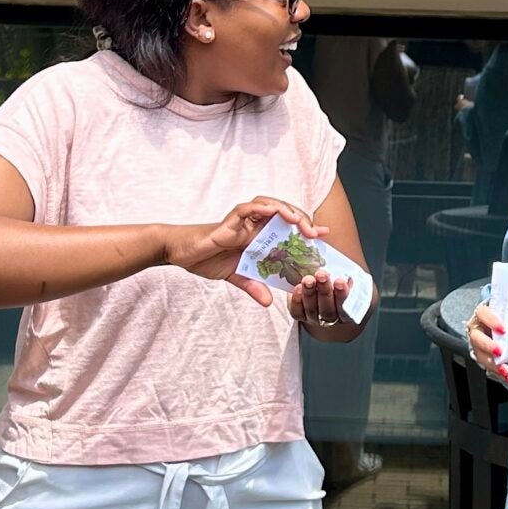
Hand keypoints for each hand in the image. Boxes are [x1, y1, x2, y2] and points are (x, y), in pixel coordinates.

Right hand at [163, 199, 323, 306]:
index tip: (325, 237)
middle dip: (303, 221)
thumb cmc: (206, 259)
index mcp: (259, 235)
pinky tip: (274, 213)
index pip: (288, 229)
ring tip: (300, 223)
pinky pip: (248, 208)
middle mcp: (254, 224)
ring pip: (270, 205)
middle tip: (316, 234)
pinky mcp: (230, 219)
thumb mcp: (235, 276)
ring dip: (287, 211)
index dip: (307, 230)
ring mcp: (243, 219)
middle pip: (284, 214)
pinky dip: (262, 208)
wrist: (182, 253)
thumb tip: (267, 303)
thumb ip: (252, 286)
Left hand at [289, 269, 355, 331]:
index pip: (347, 307)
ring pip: (312, 310)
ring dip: (310, 294)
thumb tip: (329, 249)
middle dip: (325, 291)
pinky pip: (297, 312)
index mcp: (346, 310)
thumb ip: (338, 266)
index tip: (341, 281)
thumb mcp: (340, 273)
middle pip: (328, 309)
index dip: (343, 295)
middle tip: (321, 275)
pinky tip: (297, 288)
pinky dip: (297, 301)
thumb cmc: (334, 279)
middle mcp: (331, 317)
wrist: (318, 289)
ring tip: (308, 279)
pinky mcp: (299, 315)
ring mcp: (314, 318)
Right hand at [466, 302, 507, 386]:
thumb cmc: (504, 320)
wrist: (497, 327)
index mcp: (483, 315)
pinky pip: (487, 367)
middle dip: (488, 346)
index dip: (492, 321)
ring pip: (480, 355)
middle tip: (500, 352)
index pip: (483, 314)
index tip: (504, 329)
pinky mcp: (482, 357)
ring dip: (493, 364)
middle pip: (477, 338)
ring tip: (505, 370)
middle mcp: (477, 330)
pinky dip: (498, 373)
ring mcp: (477, 345)